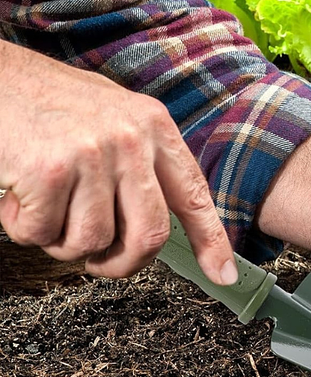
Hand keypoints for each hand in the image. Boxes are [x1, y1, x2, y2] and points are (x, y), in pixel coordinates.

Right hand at [0, 42, 236, 283]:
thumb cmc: (49, 102)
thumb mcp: (114, 117)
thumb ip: (140, 162)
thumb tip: (154, 224)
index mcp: (154, 126)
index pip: (194, 192)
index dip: (212, 240)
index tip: (224, 274)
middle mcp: (131, 139)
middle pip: (150, 234)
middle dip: (121, 262)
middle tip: (96, 259)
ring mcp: (93, 154)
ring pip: (91, 241)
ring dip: (60, 239)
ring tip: (45, 204)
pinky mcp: (50, 171)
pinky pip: (42, 234)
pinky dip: (23, 226)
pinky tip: (18, 193)